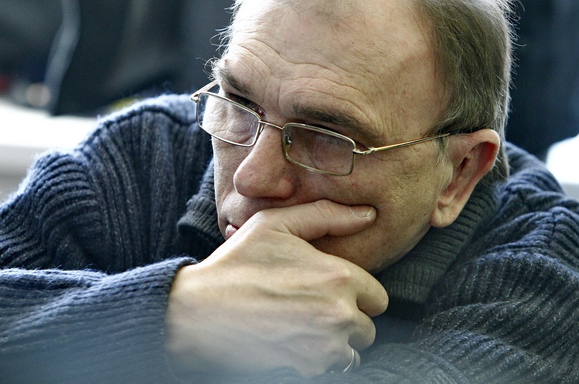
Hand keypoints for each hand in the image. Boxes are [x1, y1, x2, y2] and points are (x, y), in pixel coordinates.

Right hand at [165, 200, 388, 376]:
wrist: (197, 313)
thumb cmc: (236, 263)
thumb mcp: (276, 224)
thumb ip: (326, 215)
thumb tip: (368, 214)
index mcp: (339, 277)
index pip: (378, 296)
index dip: (356, 292)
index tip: (330, 289)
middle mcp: (340, 314)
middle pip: (368, 326)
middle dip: (349, 318)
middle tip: (314, 307)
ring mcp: (325, 347)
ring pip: (351, 350)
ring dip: (336, 341)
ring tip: (302, 324)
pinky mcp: (309, 370)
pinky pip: (333, 368)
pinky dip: (319, 359)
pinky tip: (294, 341)